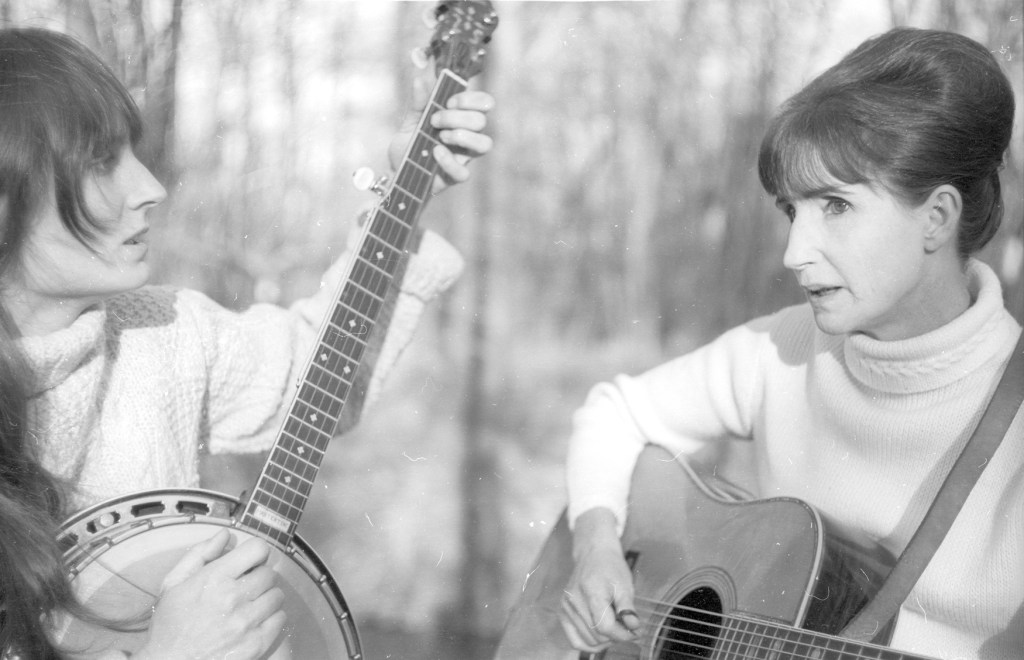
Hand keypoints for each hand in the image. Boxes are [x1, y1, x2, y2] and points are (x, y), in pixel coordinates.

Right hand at [133, 530, 285, 659]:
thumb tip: (226, 535)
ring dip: (266, 597)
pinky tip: (254, 621)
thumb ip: (200, 554)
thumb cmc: (170, 624)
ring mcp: (248, 622)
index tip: (248, 562)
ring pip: (277, 595)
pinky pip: (280, 618)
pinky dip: (271, 618)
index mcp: (215, 578)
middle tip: (245, 587)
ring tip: (250, 605)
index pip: (258, 549)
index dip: (255, 553)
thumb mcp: (173, 583)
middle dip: (259, 577)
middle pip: (269, 573)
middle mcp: (234, 597)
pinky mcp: (257, 643)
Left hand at [388, 75, 493, 194]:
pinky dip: (449, 161)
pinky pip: (463, 172)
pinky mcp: (455, 177)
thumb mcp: (411, 119)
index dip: (471, 99)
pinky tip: (435, 153)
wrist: (397, 169)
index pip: (484, 103)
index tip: (448, 102)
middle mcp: (468, 137)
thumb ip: (418, 102)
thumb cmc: (410, 144)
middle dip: (457, 117)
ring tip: (441, 137)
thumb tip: (419, 80)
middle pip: (481, 121)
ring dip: (463, 136)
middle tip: (434, 120)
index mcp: (462, 119)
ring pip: (485, 144)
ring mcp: (464, 157)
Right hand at [559, 508, 640, 651]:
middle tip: (627, 628)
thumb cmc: (611, 567)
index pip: (605, 627)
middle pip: (597, 636)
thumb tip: (634, 629)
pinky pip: (575, 640)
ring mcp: (566, 608)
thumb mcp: (625, 585)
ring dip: (604, 641)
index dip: (623, 634)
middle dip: (616, 637)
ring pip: (588, 641)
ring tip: (614, 628)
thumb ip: (628, 609)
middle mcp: (574, 602)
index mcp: (591, 592)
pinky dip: (589, 644)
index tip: (635, 632)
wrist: (593, 554)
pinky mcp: (562, 613)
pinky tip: (601, 636)